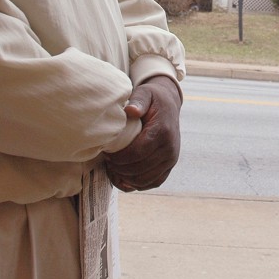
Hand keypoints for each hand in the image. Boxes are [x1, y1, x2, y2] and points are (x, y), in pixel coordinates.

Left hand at [106, 76, 181, 192]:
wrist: (169, 104)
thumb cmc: (153, 99)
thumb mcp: (145, 94)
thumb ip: (138, 101)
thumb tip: (131, 111)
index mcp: (163, 132)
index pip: (137, 153)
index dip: (118, 158)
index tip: (107, 153)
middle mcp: (170, 148)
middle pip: (139, 169)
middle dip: (119, 168)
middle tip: (108, 162)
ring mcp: (171, 159)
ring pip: (146, 179)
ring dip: (127, 178)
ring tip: (114, 169)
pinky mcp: (170, 166)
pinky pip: (154, 182)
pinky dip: (138, 184)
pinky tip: (125, 177)